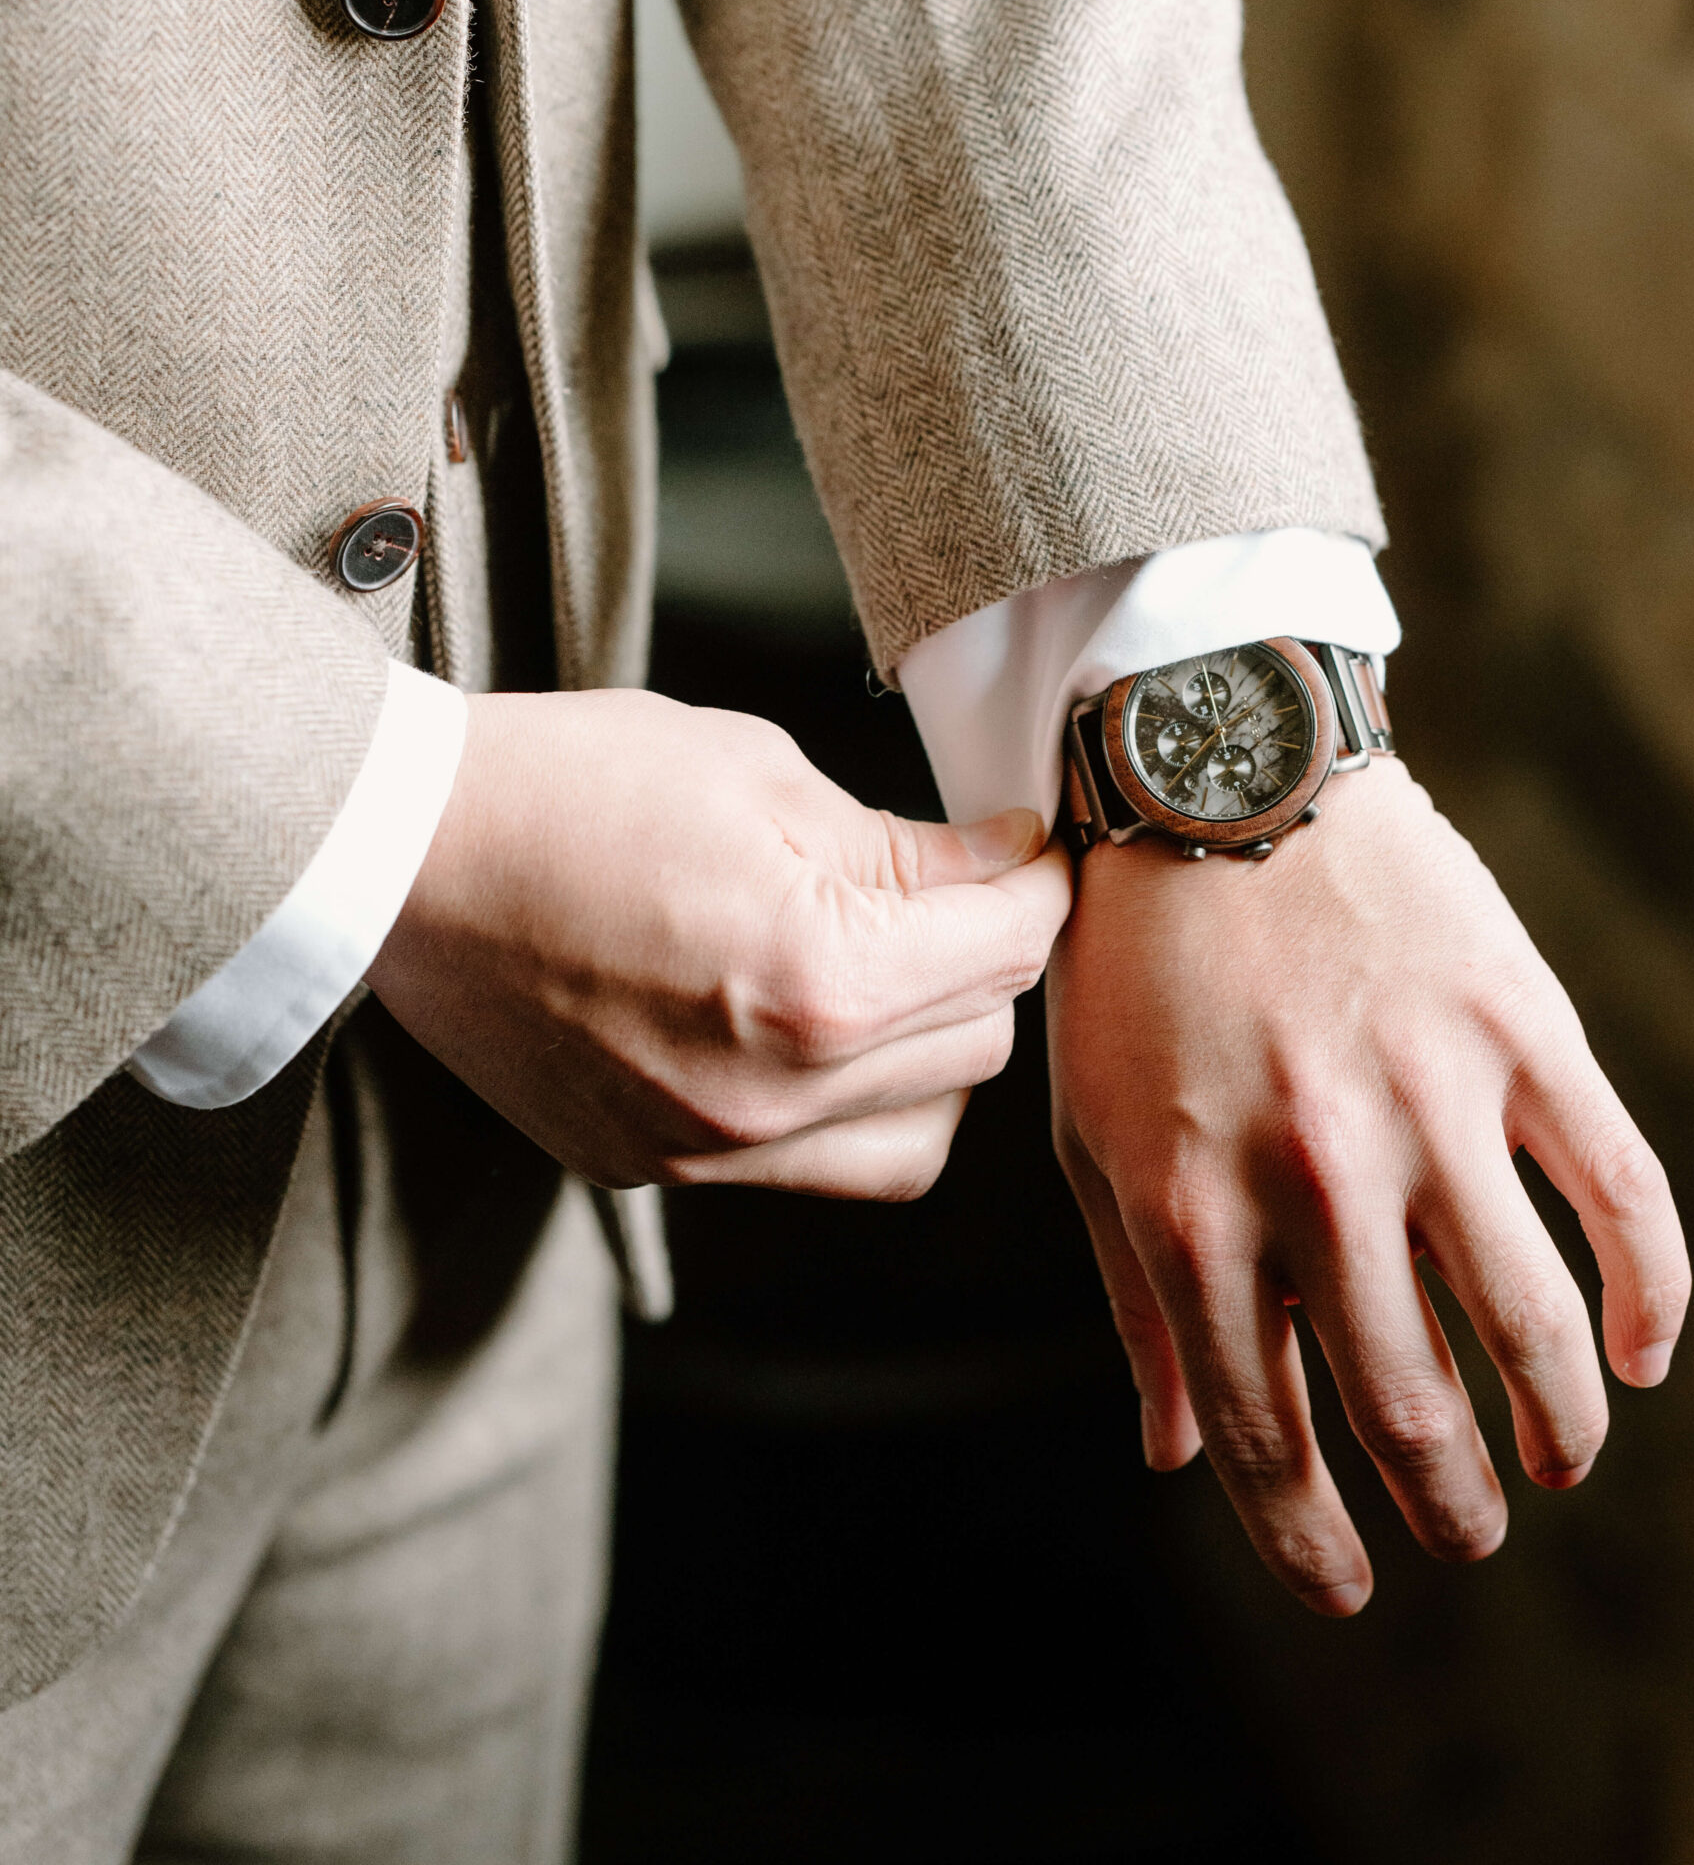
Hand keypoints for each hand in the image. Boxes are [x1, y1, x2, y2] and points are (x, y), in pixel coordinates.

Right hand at [370, 689, 1071, 1197]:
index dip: (1038, 884)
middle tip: (958, 889)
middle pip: (980, 1047)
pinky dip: (846, 1107)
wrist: (404, 854)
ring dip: (934, 1055)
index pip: (1008, 951)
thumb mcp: (763, 774)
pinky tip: (809, 1028)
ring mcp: (709, 1153)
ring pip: (921, 1135)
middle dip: (988, 959)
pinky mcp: (656, 1171)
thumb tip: (1002, 864)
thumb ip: (902, 845)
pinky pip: (815, 1169)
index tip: (1023, 848)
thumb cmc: (571, 785)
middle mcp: (774, 1097)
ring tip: (893, 972)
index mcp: (818, 981)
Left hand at [1047, 761, 1689, 1615]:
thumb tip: (1173, 1455)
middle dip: (1448, 1505)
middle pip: (1411, 1404)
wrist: (1216, 774)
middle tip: (1467, 1535)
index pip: (1263, 1431)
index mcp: (1193, 1208)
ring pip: (1533, 1327)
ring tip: (1561, 1464)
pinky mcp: (1518, 1034)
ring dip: (1560, 1427)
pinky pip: (1621, 1195)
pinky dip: (1654, 1294)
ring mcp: (1429, 1102)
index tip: (1346, 1589)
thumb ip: (1135, 1301)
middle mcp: (1315, 1176)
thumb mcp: (1089, 1134)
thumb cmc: (1132, 965)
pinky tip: (1645, 1352)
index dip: (1309, 1538)